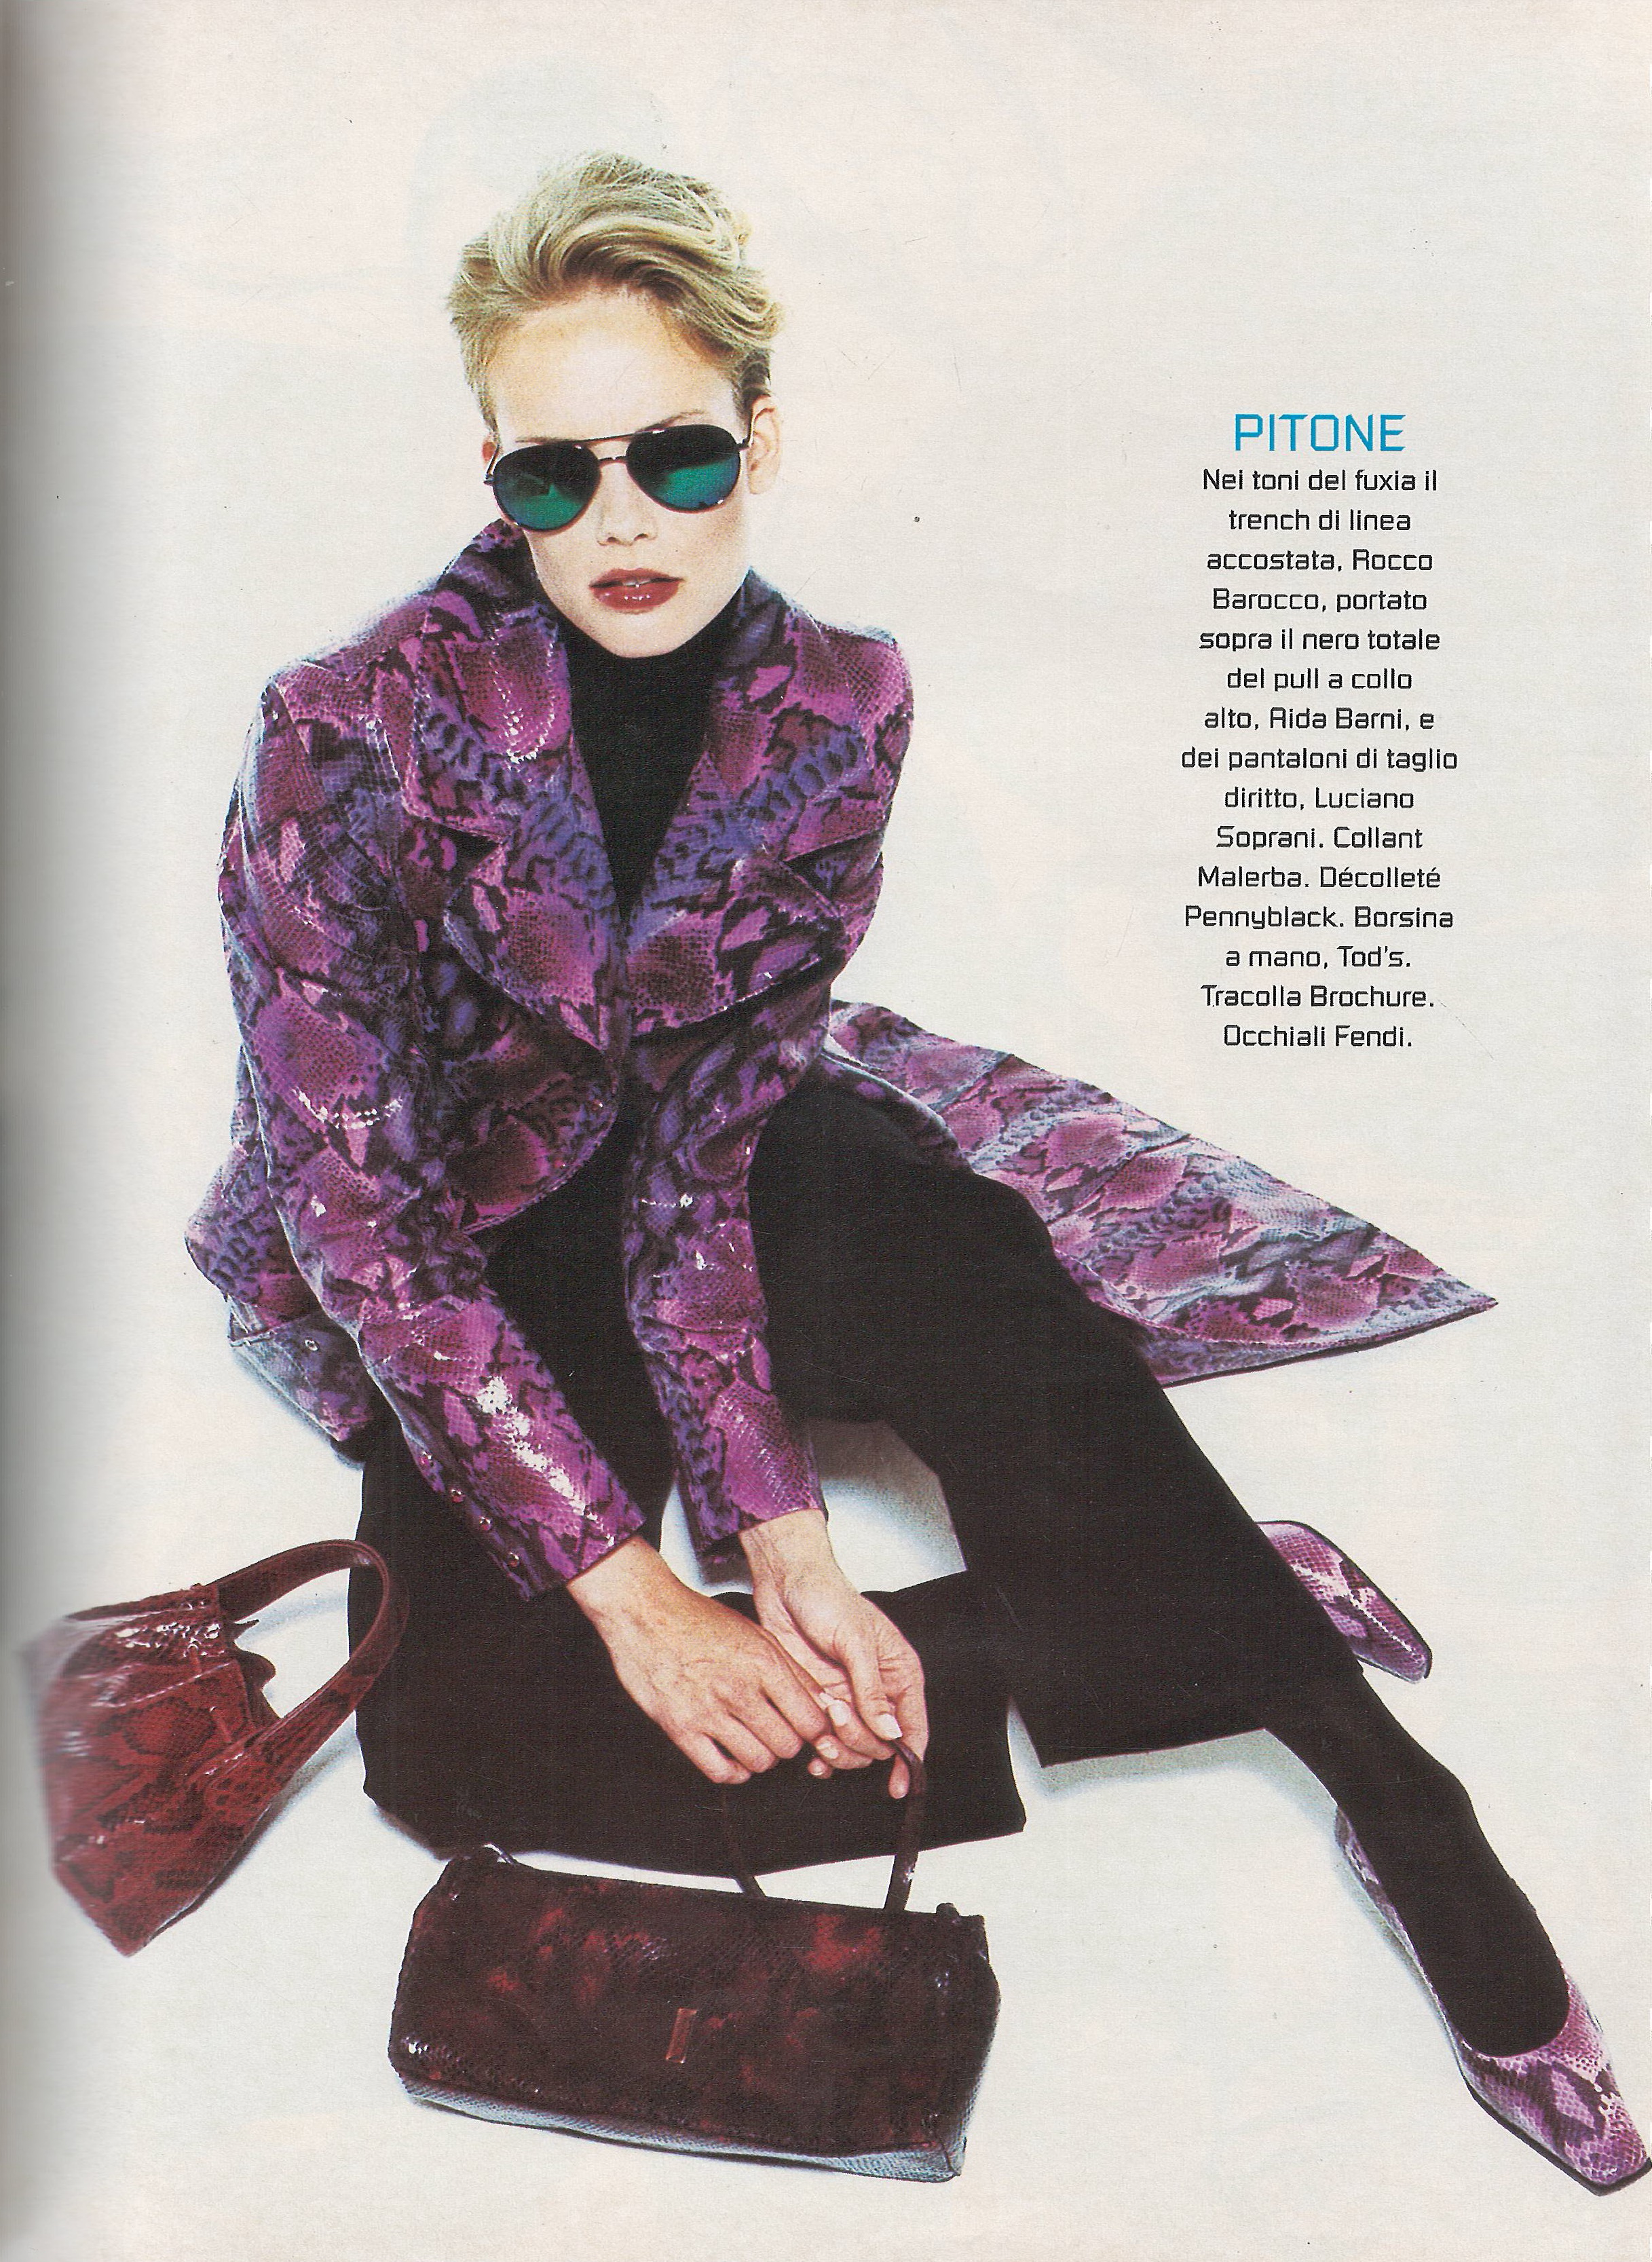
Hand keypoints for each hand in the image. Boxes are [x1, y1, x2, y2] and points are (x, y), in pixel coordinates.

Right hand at [567, 1537, 836, 1785]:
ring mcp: (709, 1710)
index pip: (811, 1719)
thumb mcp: (756, 1634)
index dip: (816, 1731)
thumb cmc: (700, 1619)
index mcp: (764, 1662)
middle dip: (789, 1744)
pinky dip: (733, 1772)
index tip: (808, 1730)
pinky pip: (720, 1772)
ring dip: (761, 1758)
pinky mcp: (680, 1728)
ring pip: (759, 1762)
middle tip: (779, 1734)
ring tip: (754, 1743)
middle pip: (788, 1745)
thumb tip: (822, 1702)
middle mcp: (739, 1688)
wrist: (645, 1611)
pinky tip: (732, 1757)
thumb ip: (791, 1669)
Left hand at [740, 1509, 927, 1797]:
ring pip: (854, 1750)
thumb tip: (892, 1733)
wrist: (784, 1584)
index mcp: (899, 1674)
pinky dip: (821, 1755)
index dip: (910, 1760)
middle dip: (859, 1743)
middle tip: (837, 1717)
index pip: (914, 1728)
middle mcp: (876, 1692)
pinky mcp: (821, 1703)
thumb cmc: (827, 1597)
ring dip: (838, 1750)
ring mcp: (848, 1699)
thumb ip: (872, 1689)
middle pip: (881, 1746)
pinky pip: (828, 1743)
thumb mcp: (855, 1641)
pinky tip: (811, 1754)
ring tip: (819, 1731)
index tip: (900, 1785)